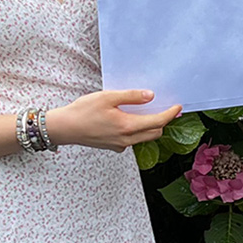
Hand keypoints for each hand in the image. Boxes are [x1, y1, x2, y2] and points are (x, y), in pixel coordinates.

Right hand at [47, 90, 181, 152]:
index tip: (177, 107)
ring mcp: (119, 145)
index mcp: (127, 126)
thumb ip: (131, 96)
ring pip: (144, 138)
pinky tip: (130, 120)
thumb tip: (150, 96)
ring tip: (149, 112)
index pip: (157, 122)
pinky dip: (137, 131)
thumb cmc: (83, 111)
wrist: (64, 128)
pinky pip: (132, 140)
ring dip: (151, 127)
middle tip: (166, 109)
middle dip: (163, 122)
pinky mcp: (113, 146)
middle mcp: (126, 139)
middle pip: (154, 133)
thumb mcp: (108, 97)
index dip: (170, 114)